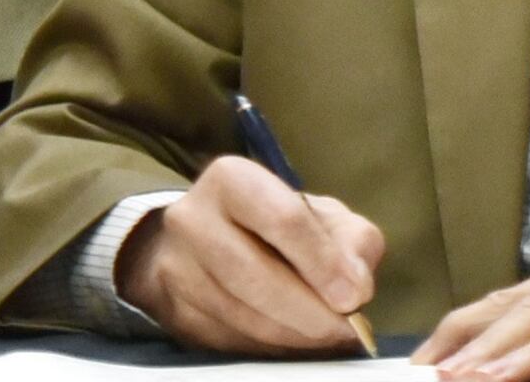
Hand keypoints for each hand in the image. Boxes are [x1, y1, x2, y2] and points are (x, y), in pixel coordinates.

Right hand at [119, 156, 385, 354]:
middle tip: (346, 329)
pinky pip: (229, 341)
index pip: (282, 219)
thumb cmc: (275, 226)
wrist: (205, 243)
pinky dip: (271, 348)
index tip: (354, 297)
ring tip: (326, 335)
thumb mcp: (321, 215)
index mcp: (232, 180)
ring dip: (293, 335)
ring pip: (241, 316)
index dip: (323, 263)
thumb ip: (351, 240)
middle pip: (255, 276)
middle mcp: (192, 220)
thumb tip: (355, 286)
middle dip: (310, 311)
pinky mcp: (175, 314)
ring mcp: (177, 270)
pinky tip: (293, 341)